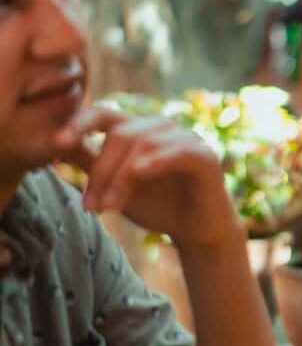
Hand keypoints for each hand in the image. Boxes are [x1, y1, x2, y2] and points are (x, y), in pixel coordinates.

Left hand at [54, 107, 239, 249]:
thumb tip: (55, 146)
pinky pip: (176, 151)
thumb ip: (90, 163)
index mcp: (137, 129)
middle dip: (100, 171)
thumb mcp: (114, 185)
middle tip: (90, 206)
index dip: (79, 123)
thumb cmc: (157, 205)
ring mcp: (185, 138)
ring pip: (143, 144)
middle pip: (120, 134)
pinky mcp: (204, 156)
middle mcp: (161, 126)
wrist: (196, 231)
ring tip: (109, 208)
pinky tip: (140, 172)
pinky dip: (156, 160)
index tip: (58, 143)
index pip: (104, 114)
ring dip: (120, 178)